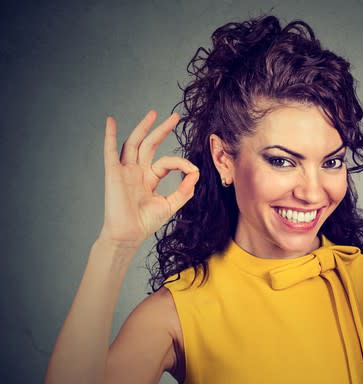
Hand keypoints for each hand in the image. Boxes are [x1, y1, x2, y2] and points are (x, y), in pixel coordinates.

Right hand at [98, 110, 199, 247]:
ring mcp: (124, 171)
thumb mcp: (171, 205)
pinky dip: (109, 135)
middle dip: (162, 130)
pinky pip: (110, 151)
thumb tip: (196, 173)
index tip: (192, 170)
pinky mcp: (113, 173)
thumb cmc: (146, 223)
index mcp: (149, 178)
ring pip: (134, 143)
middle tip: (175, 117)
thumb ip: (184, 190)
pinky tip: (111, 121)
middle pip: (150, 145)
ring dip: (143, 127)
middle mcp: (137, 172)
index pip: (166, 162)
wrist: (129, 235)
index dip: (180, 163)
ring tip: (153, 113)